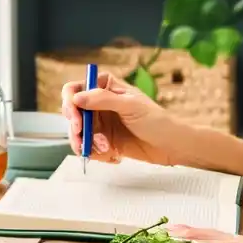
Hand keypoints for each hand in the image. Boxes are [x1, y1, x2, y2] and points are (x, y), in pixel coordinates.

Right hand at [61, 71, 185, 166]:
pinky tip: (113, 156)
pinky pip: (88, 147)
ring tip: (102, 151)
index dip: (70, 103)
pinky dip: (95, 153)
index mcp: (105, 86)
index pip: (75, 89)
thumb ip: (103, 100)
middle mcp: (99, 103)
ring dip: (84, 143)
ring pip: (78, 132)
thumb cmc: (156, 120)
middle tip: (83, 139)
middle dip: (76, 128)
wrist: (171, 145)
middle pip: (72, 113)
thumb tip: (77, 97)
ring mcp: (100, 123)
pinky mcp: (103, 141)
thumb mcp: (130, 106)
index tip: (77, 119)